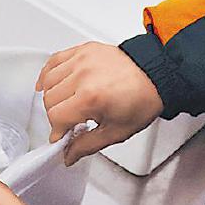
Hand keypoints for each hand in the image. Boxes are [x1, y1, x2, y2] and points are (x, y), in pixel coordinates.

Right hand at [36, 42, 163, 165]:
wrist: (156, 75)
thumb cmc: (142, 100)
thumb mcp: (116, 132)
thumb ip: (87, 145)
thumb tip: (68, 155)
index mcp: (91, 97)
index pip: (56, 117)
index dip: (58, 132)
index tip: (62, 137)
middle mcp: (83, 75)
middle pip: (49, 100)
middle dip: (56, 116)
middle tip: (68, 122)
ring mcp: (82, 59)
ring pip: (49, 80)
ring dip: (52, 96)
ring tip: (64, 104)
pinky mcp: (84, 49)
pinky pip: (55, 59)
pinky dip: (48, 73)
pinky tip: (47, 82)